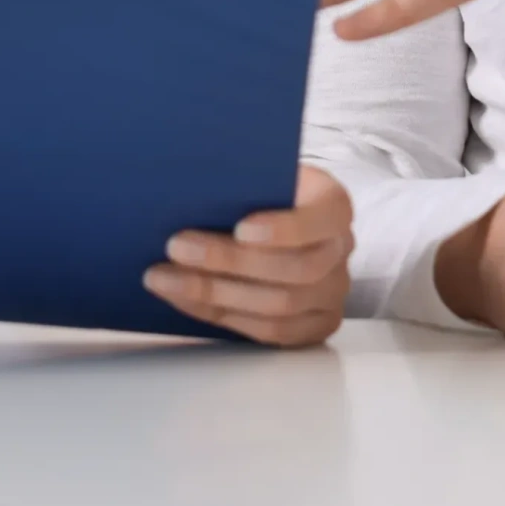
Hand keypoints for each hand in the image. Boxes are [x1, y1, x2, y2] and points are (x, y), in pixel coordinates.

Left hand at [142, 166, 352, 345]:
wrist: (279, 218)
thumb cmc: (264, 190)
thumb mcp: (261, 172)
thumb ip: (242, 179)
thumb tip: (189, 186)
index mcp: (334, 205)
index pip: (321, 218)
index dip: (284, 228)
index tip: (239, 227)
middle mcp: (340, 251)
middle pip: (294, 269)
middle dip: (229, 262)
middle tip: (177, 247)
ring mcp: (332, 294)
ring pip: (279, 307)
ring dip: (214, 294)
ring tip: (164, 277)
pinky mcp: (315, 325)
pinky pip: (271, 333)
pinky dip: (222, 316)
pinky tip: (184, 299)